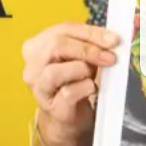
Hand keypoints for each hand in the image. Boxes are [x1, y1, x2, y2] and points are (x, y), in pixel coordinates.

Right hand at [21, 22, 120, 138]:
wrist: (68, 115)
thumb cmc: (74, 81)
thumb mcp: (81, 57)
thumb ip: (91, 44)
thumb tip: (110, 39)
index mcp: (37, 46)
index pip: (63, 30)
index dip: (90, 32)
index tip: (113, 39)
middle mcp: (32, 66)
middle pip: (55, 46)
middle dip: (87, 50)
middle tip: (110, 57)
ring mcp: (38, 87)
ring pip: (54, 72)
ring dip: (82, 70)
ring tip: (92, 75)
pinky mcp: (49, 106)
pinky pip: (67, 93)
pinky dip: (85, 88)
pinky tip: (91, 89)